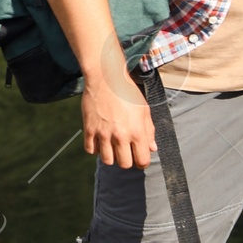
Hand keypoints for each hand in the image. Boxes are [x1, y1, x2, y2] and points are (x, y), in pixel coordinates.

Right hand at [79, 44, 156, 169]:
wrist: (106, 78)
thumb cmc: (127, 92)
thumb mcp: (144, 109)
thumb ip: (149, 131)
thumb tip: (152, 148)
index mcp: (137, 131)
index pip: (142, 160)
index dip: (142, 162)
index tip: (139, 157)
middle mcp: (120, 135)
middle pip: (124, 164)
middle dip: (127, 160)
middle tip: (126, 151)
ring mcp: (103, 133)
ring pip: (107, 160)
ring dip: (111, 156)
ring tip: (112, 146)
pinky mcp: (89, 129)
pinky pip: (91, 150)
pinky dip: (95, 148)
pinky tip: (100, 140)